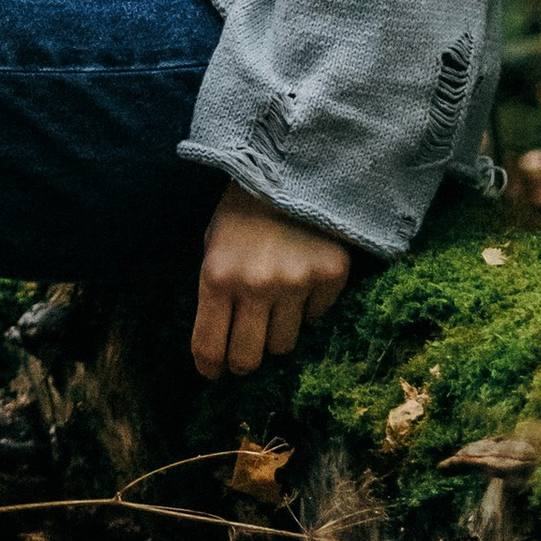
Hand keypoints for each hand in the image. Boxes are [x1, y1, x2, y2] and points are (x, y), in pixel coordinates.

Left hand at [190, 182, 350, 378]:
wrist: (292, 168)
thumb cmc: (243, 210)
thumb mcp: (214, 243)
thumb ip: (215, 289)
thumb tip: (216, 343)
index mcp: (218, 276)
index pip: (209, 347)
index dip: (210, 367)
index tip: (213, 373)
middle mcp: (256, 285)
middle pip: (248, 359)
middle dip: (242, 361)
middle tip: (244, 352)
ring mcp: (297, 282)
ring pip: (284, 345)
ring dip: (276, 332)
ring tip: (275, 303)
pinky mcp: (331, 277)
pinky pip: (316, 318)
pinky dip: (308, 307)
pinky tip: (302, 278)